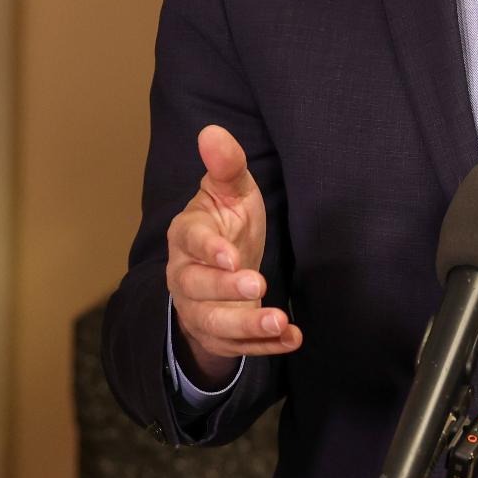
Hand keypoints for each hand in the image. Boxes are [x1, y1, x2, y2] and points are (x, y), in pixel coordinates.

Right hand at [165, 123, 296, 385]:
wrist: (221, 269)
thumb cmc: (227, 224)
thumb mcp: (231, 192)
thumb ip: (226, 165)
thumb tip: (212, 130)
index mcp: (187, 236)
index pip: (190, 241)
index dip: (209, 250)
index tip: (231, 255)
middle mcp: (186, 276)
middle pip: (197, 287)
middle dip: (226, 290)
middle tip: (259, 285)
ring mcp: (200, 309)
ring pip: (215, 323)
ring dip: (247, 325)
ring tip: (279, 321)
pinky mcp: (219, 336)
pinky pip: (238, 347)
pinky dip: (265, 346)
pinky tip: (292, 338)